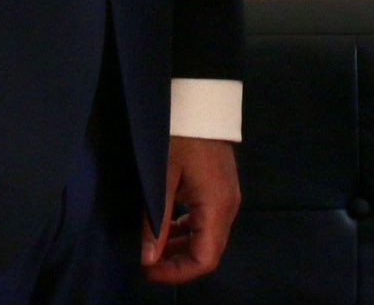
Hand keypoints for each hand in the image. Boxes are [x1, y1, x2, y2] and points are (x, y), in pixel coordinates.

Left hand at [141, 135, 239, 283]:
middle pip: (208, 252)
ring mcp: (227, 197)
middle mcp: (228, 207)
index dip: (176, 272)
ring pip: (207, 238)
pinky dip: (186, 231)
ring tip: (151, 247)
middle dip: (176, 263)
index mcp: (217, 206)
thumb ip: (156, 220)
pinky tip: (165, 228)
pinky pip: (206, 222)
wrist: (199, 101)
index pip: (204, 258)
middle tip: (145, 261)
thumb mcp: (162, 178)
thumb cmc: (180, 136)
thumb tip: (148, 259)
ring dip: (180, 248)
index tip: (148, 270)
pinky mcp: (221, 188)